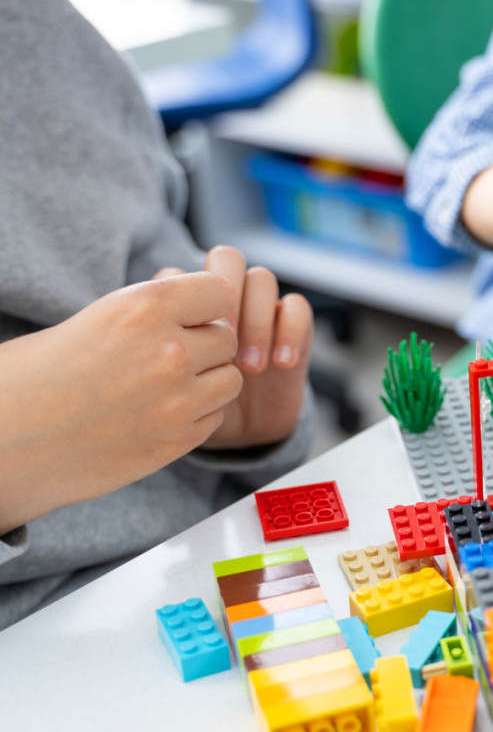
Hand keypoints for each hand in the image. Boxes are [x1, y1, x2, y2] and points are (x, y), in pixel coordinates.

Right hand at [0, 272, 240, 533]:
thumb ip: (153, 309)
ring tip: (167, 385)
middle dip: (206, 343)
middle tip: (170, 355)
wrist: (4, 441)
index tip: (189, 314)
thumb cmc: (35, 375)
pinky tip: (159, 413)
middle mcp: (167, 353)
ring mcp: (175, 402)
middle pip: (227, 337)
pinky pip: (215, 417)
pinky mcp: (175, 442)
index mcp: (142, 309)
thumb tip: (199, 298)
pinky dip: (198, 414)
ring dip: (208, 380)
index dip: (206, 303)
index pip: (221, 290)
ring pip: (230, 379)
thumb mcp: (97, 317)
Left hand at [154, 247, 312, 450]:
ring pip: (262, 279)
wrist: (238, 433)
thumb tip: (127, 343)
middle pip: (227, 259)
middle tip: (222, 344)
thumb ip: (142, 357)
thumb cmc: (189, 408)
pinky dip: (290, 331)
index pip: (183, 272)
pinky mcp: (290, 328)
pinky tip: (281, 364)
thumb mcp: (154, 389)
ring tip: (250, 367)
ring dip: (257, 321)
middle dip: (227, 300)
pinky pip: (297, 309)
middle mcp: (222, 299)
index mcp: (183, 303)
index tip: (183, 344)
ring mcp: (258, 310)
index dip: (187, 301)